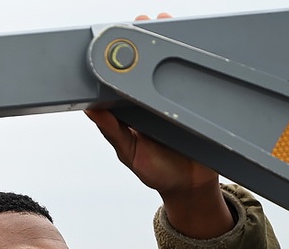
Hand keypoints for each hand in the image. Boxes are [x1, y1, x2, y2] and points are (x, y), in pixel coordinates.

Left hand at [83, 12, 232, 238]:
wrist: (192, 187)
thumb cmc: (157, 171)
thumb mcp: (130, 153)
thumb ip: (113, 131)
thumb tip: (92, 109)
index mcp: (132, 109)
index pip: (122, 77)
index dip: (118, 56)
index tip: (115, 35)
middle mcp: (152, 99)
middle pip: (148, 64)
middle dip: (147, 38)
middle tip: (146, 21)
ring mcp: (174, 99)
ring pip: (170, 66)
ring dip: (170, 41)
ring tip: (166, 22)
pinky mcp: (196, 103)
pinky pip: (193, 79)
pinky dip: (193, 61)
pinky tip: (194, 41)